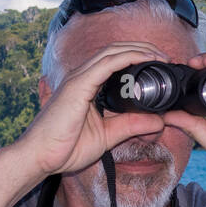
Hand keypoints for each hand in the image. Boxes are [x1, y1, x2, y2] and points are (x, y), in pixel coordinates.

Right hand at [11, 42, 171, 178]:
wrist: (40, 158)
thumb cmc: (65, 148)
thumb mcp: (109, 135)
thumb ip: (132, 126)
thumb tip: (159, 122)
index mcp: (88, 86)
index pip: (115, 61)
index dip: (138, 57)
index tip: (160, 65)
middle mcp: (82, 77)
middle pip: (116, 51)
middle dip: (143, 48)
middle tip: (165, 57)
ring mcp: (79, 79)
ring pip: (113, 52)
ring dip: (139, 49)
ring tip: (160, 55)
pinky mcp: (77, 85)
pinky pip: (106, 64)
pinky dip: (128, 57)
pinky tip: (145, 59)